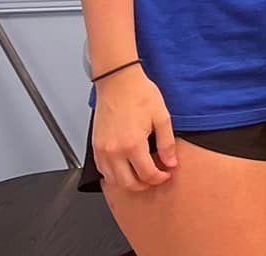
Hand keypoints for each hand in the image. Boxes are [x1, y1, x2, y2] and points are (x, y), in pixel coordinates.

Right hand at [92, 65, 176, 190]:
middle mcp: (114, 151)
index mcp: (132, 144)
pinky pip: (103, 171)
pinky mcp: (95, 147)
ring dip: (129, 182)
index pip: (147, 174)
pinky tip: (126, 168)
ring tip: (142, 173)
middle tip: (156, 177)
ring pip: (114, 181)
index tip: (166, 174)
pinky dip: (114, 175)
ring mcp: (102, 150)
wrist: (118, 81)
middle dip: (145, 184)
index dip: (160, 178)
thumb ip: (166, 144)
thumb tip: (171, 163)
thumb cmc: (139, 94)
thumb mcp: (161, 117)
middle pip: (129, 184)